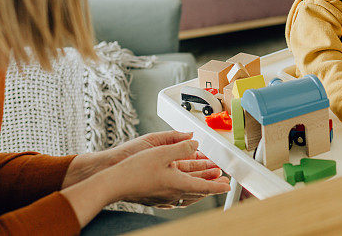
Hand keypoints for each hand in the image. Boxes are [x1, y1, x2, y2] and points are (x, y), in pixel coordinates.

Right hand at [107, 139, 230, 206]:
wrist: (113, 183)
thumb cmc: (135, 169)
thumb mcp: (162, 152)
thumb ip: (181, 146)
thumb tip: (195, 143)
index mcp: (178, 184)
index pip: (205, 187)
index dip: (218, 186)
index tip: (228, 186)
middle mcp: (173, 194)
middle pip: (197, 191)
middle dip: (211, 184)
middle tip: (221, 179)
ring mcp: (164, 198)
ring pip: (188, 193)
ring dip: (199, 184)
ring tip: (207, 177)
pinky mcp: (155, 197)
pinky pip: (177, 195)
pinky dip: (185, 188)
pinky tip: (183, 184)